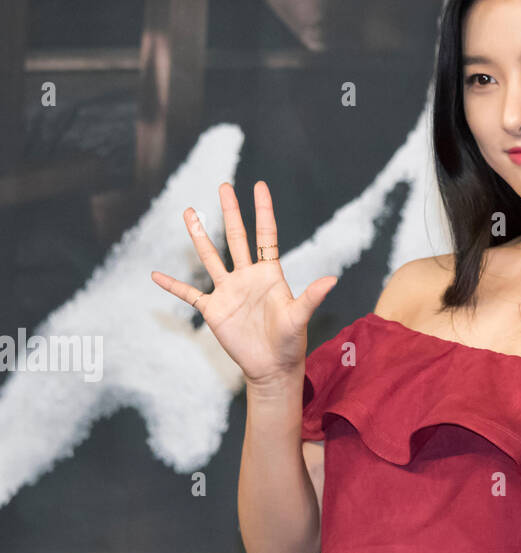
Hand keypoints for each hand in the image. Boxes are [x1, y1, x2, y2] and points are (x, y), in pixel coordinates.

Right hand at [149, 181, 337, 389]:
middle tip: (224, 186)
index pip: (266, 234)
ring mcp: (228, 291)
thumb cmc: (291, 341)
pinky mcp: (214, 310)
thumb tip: (332, 279)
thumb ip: (311, 297)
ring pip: (210, 257)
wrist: (272, 367)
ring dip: (199, 235)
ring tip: (188, 211)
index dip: (263, 210)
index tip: (259, 186)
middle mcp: (247, 276)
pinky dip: (172, 285)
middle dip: (230, 211)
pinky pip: (189, 294)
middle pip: (236, 237)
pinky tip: (155, 275)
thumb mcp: (300, 317)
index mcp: (270, 273)